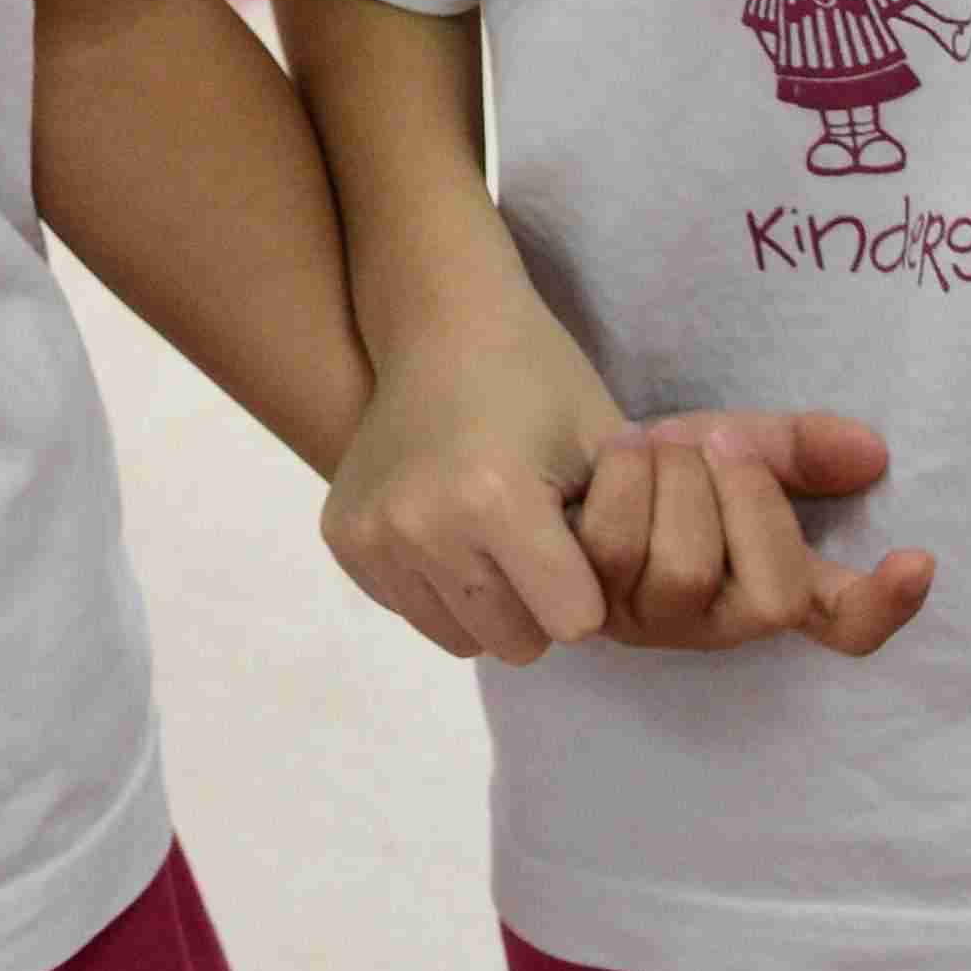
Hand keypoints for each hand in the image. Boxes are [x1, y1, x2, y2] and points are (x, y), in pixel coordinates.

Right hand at [320, 289, 630, 661]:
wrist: (442, 327)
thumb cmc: (539, 379)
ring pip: (460, 639)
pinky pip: (413, 611)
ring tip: (491, 533)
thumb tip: (618, 615)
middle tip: (536, 538)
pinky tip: (446, 523)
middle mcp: (420, 527)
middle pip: (516, 643)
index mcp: (494, 499)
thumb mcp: (608, 448)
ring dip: (488, 604)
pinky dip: (439, 586)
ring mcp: (373, 536)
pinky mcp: (344, 540)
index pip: (574, 623)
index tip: (579, 538)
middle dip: (540, 605)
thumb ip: (627, 541)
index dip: (591, 586)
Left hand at [576, 410, 934, 659]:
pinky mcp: (588, 610)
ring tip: (657, 444)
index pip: (846, 626)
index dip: (885, 606)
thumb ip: (798, 448)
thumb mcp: (738, 446)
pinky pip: (612, 551)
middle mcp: (719, 624)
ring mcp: (653, 624)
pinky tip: (618, 451)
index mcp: (774, 587)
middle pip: (766, 594)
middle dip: (742, 497)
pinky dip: (622, 480)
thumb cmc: (667, 468)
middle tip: (715, 441)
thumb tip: (874, 450)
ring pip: (685, 571)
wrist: (567, 459)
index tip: (920, 559)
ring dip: (676, 482)